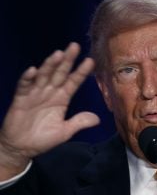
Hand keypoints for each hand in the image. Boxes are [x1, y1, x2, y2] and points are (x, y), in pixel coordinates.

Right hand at [0, 43, 99, 179]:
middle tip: (75, 46)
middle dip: (67, 60)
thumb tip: (97, 119)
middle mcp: (50, 92)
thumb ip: (79, 123)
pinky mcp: (21, 99)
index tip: (91, 61)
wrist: (21, 148)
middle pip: (60, 73)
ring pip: (44, 76)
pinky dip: (28, 78)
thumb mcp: (65, 131)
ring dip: (50, 65)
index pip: (73, 81)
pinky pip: (24, 86)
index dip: (81, 72)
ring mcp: (35, 94)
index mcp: (62, 98)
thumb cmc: (43, 138)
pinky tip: (33, 70)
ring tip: (58, 54)